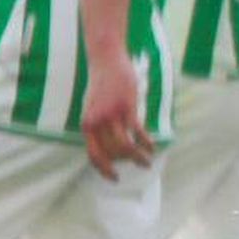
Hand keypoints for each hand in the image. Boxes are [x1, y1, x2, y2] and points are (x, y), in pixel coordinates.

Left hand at [80, 47, 155, 180]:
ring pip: (125, 146)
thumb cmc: (101, 82)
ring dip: (138, 157)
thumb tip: (109, 142)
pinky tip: (152, 146)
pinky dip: (146, 142)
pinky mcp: (126, 107)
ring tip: (147, 161)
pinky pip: (137, 131)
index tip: (114, 178)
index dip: (104, 169)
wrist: (106, 60)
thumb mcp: (93, 106)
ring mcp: (112, 115)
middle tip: (139, 163)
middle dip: (126, 162)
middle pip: (113, 153)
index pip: (94, 155)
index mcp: (87, 124)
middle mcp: (97, 122)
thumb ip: (98, 124)